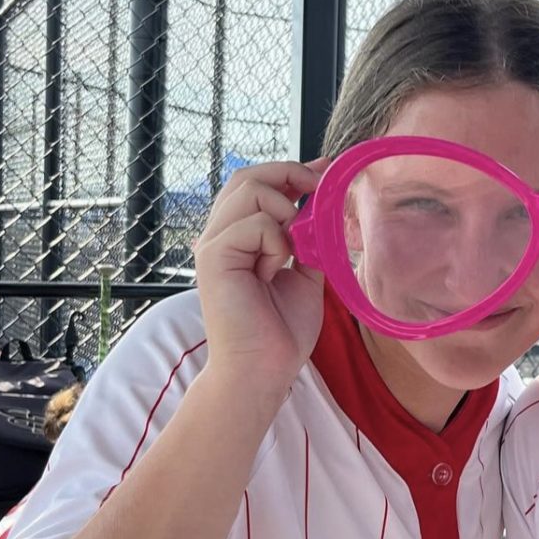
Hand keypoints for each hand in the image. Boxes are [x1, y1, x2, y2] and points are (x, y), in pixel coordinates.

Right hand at [194, 158, 329, 392]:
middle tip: (319, 187)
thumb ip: (307, 240)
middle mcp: (221, 235)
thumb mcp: (305, 274)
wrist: (265, 368)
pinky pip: (256, 223)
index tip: (325, 170)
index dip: (289, 171)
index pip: (255, 185)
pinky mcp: (213, 256)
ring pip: (251, 190)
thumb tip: (322, 205)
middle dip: (289, 173)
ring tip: (292, 248)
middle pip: (247, 176)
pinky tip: (275, 270)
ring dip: (285, 211)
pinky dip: (277, 242)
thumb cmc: (281, 330)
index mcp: (239, 238)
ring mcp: (213, 244)